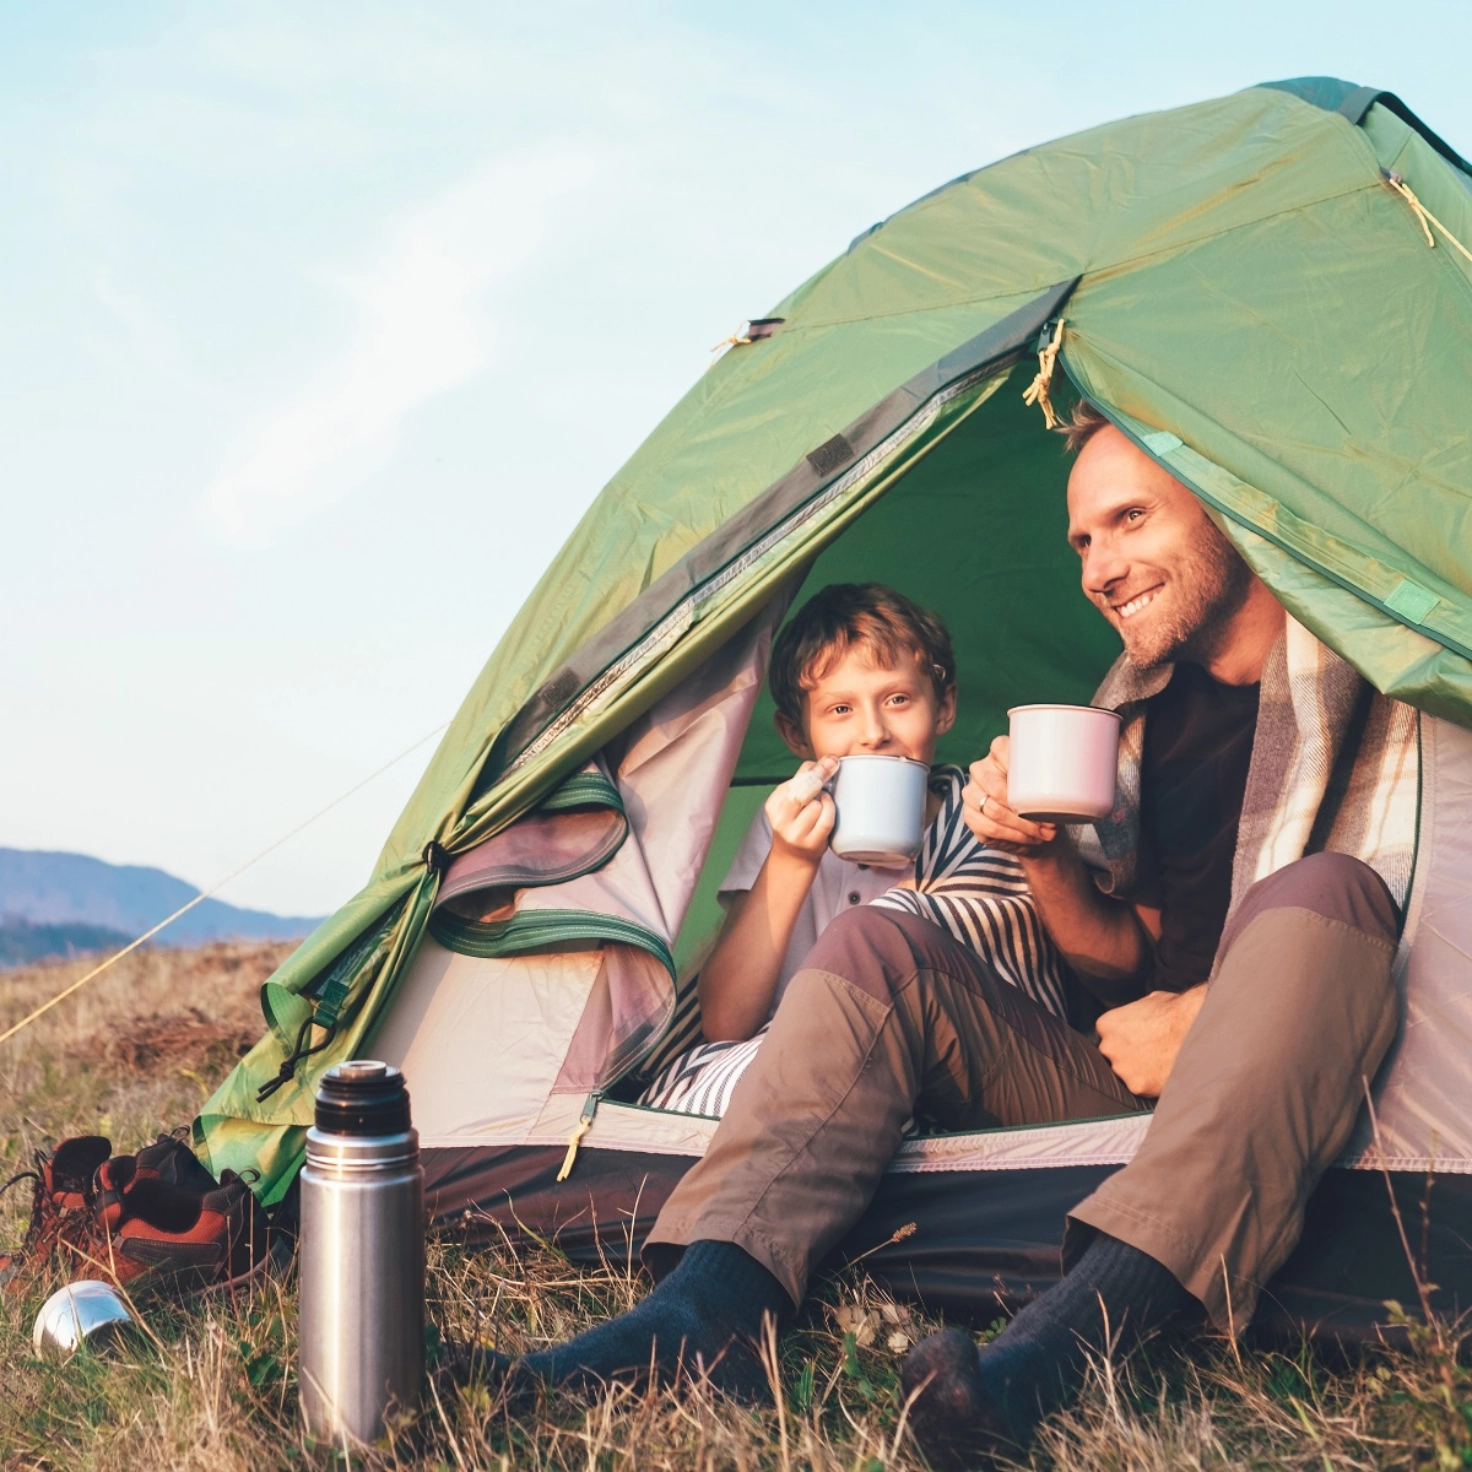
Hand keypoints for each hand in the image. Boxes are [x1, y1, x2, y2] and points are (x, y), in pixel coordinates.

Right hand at [766, 756, 838, 864]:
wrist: (792, 856)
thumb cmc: (795, 822)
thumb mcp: (789, 801)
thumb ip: (800, 781)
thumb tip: (819, 761)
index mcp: (773, 805)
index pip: (793, 782)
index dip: (813, 769)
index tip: (828, 760)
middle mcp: (781, 820)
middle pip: (803, 791)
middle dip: (820, 776)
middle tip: (833, 766)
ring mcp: (795, 833)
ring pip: (816, 805)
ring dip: (823, 800)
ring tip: (820, 803)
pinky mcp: (811, 843)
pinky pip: (826, 819)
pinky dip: (830, 810)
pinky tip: (828, 807)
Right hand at [962, 736, 1060, 855]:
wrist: (1030, 823)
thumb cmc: (1040, 796)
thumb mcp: (1047, 780)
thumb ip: (1053, 775)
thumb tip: (1066, 788)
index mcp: (998, 752)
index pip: (1001, 750)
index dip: (1018, 765)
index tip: (1040, 783)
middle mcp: (981, 770)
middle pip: (997, 788)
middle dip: (1025, 811)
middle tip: (1049, 823)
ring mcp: (972, 793)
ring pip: (994, 811)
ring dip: (1022, 826)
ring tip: (1043, 834)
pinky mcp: (970, 816)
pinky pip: (990, 828)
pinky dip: (1013, 836)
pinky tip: (1029, 838)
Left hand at [1095, 985, 1206, 1096]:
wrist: (1194, 1027)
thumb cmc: (1174, 1011)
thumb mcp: (1148, 1002)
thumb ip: (1134, 1014)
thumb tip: (1138, 1016)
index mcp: (1106, 1025)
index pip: (1109, 1037)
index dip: (1125, 1040)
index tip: (1139, 1041)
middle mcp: (1108, 1047)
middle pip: (1114, 1057)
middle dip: (1130, 1056)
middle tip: (1151, 1053)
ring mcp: (1121, 1068)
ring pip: (1127, 1074)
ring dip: (1141, 1071)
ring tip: (1161, 1063)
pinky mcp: (1137, 1086)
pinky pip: (1143, 1088)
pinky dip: (1153, 1084)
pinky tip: (1166, 1073)